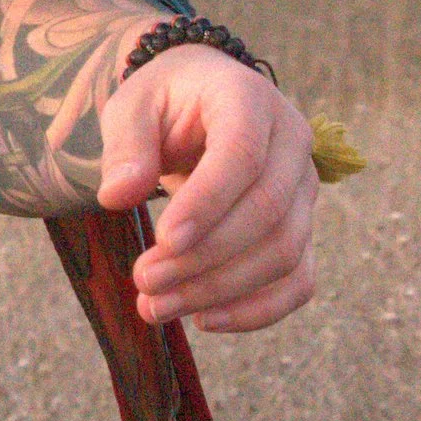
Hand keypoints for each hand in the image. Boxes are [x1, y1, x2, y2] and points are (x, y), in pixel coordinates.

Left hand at [97, 48, 317, 331]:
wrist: (200, 102)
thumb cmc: (164, 103)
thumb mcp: (132, 107)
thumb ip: (127, 147)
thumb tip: (116, 196)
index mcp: (250, 100)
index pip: (242, 155)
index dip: (207, 202)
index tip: (163, 241)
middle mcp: (292, 144)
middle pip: (267, 212)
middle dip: (203, 257)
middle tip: (144, 280)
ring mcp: (304, 189)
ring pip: (284, 252)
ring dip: (221, 290)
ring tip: (156, 306)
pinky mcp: (302, 228)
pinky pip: (297, 280)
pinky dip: (257, 309)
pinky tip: (204, 319)